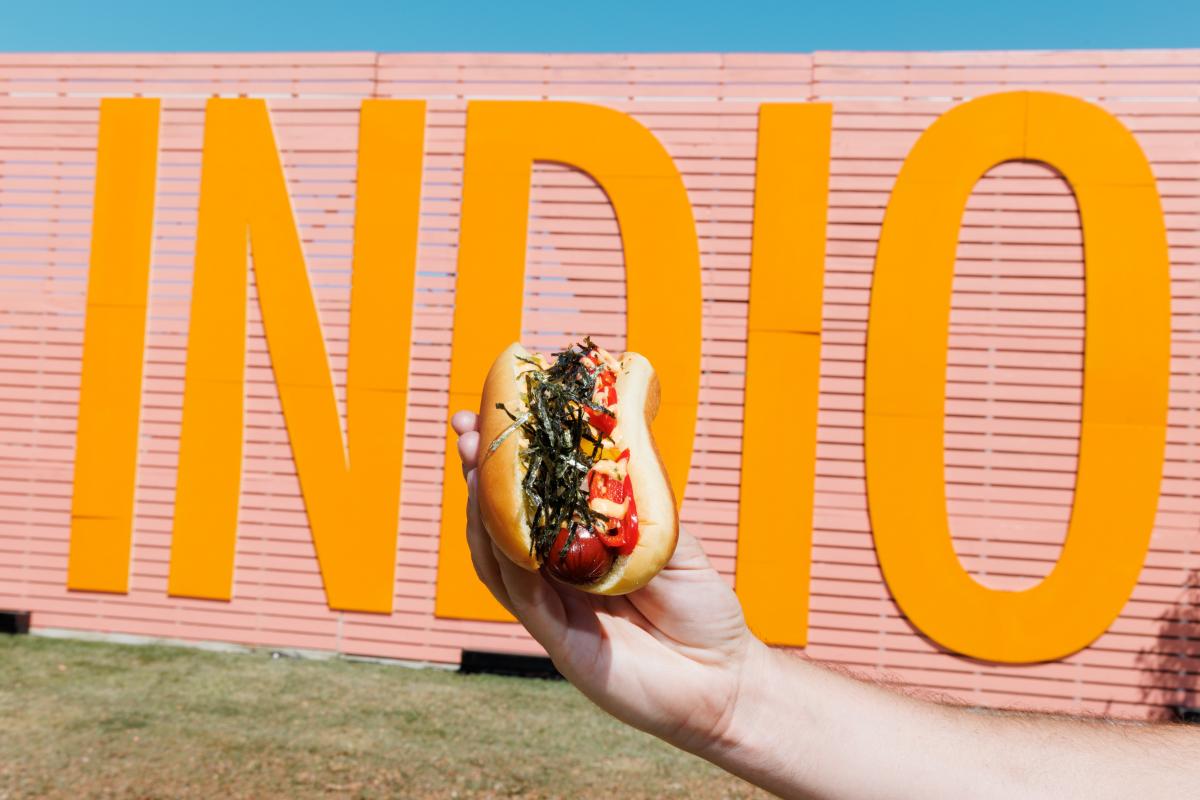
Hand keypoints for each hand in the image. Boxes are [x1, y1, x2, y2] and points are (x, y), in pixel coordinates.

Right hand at [451, 410, 766, 754]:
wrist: (723, 678)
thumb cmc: (702, 607)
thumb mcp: (672, 538)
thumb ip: (638, 500)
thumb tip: (613, 441)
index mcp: (579, 546)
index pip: (531, 498)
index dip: (507, 460)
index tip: (489, 415)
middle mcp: (557, 573)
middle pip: (500, 521)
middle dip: (479, 473)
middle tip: (468, 430)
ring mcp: (552, 607)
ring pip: (497, 557)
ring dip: (480, 512)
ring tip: (474, 467)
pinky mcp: (557, 640)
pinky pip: (521, 595)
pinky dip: (506, 560)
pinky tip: (498, 526)